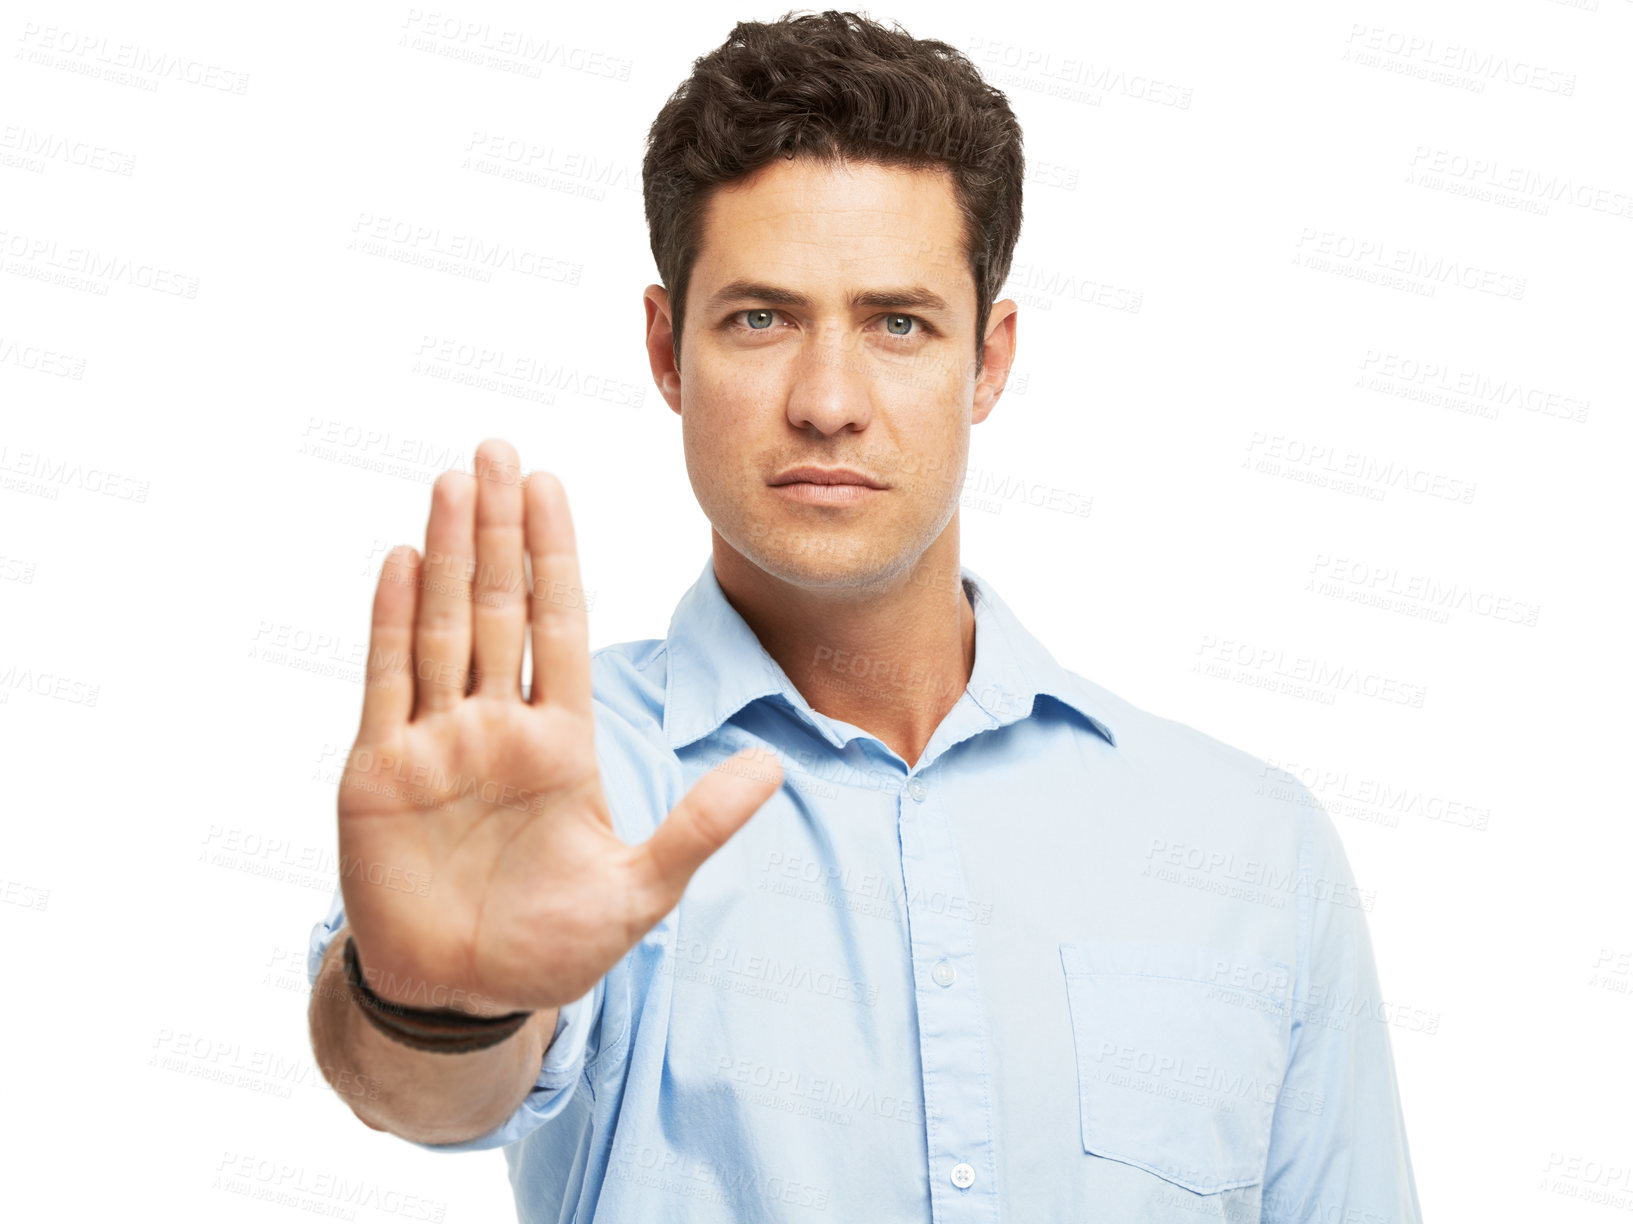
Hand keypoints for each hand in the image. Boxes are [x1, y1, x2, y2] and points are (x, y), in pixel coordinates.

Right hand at [335, 439, 781, 1011]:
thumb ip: (700, 826)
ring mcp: (436, 742)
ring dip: (448, 555)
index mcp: (559, 741)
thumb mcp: (640, 890)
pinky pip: (386, 682)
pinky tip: (401, 561)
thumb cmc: (552, 947)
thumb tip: (772, 768)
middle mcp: (496, 725)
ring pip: (442, 627)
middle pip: (498, 607)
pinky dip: (391, 622)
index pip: (558, 627)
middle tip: (498, 450)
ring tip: (454, 483)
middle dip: (498, 530)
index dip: (555, 556)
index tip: (552, 486)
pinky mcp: (379, 771)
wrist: (464, 996)